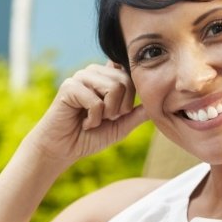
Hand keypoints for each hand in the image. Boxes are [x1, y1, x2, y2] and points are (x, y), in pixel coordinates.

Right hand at [26, 61, 147, 164]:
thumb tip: (158, 103)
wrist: (64, 149)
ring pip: (114, 87)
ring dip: (108, 112)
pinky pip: (96, 101)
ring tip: (95, 120)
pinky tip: (83, 123)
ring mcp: (81, 77)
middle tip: (106, 119)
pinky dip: (94, 119)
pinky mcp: (69, 87)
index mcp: (107, 77)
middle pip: (126, 81)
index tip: (121, 113)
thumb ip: (138, 114)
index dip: (132, 95)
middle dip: (121, 108)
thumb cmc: (90, 136)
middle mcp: (94, 72)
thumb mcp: (121, 126)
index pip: (130, 73)